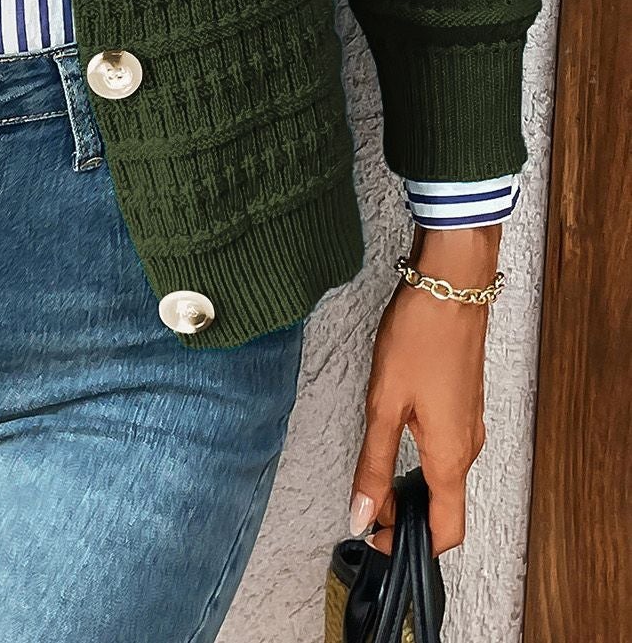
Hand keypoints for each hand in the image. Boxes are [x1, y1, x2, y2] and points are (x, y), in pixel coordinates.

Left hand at [349, 224, 499, 556]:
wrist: (451, 286)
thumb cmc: (419, 337)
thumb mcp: (384, 403)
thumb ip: (373, 463)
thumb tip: (362, 513)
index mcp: (451, 456)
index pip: (447, 531)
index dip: (411, 545)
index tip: (374, 536)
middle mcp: (469, 446)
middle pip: (445, 507)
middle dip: (406, 516)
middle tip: (365, 504)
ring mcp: (470, 424)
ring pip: (445, 478)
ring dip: (412, 487)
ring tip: (373, 474)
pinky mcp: (464, 403)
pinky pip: (447, 451)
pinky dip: (421, 460)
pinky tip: (394, 439)